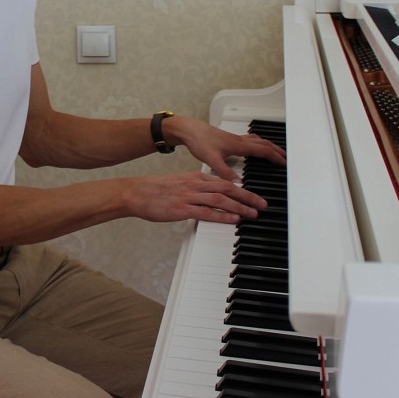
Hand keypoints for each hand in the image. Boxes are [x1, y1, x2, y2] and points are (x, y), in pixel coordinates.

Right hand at [126, 171, 267, 224]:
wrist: (136, 192)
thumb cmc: (155, 190)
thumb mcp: (179, 183)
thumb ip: (195, 189)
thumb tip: (209, 197)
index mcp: (195, 177)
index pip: (224, 182)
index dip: (242, 189)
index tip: (254, 196)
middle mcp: (195, 184)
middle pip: (228, 188)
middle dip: (248, 196)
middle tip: (262, 204)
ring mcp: (189, 196)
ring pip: (220, 199)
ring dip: (239, 206)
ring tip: (252, 213)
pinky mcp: (182, 208)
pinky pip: (206, 212)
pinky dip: (222, 215)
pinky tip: (233, 219)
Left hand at [167, 116, 286, 182]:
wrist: (189, 130)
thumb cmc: (199, 141)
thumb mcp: (211, 160)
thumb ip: (225, 172)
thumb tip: (238, 184)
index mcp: (239, 145)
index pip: (263, 150)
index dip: (275, 157)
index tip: (285, 163)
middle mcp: (239, 140)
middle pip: (264, 144)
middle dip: (277, 151)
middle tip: (286, 158)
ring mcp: (235, 138)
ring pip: (257, 140)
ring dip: (268, 146)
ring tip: (275, 152)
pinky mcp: (229, 138)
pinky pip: (250, 140)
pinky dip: (258, 143)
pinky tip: (253, 147)